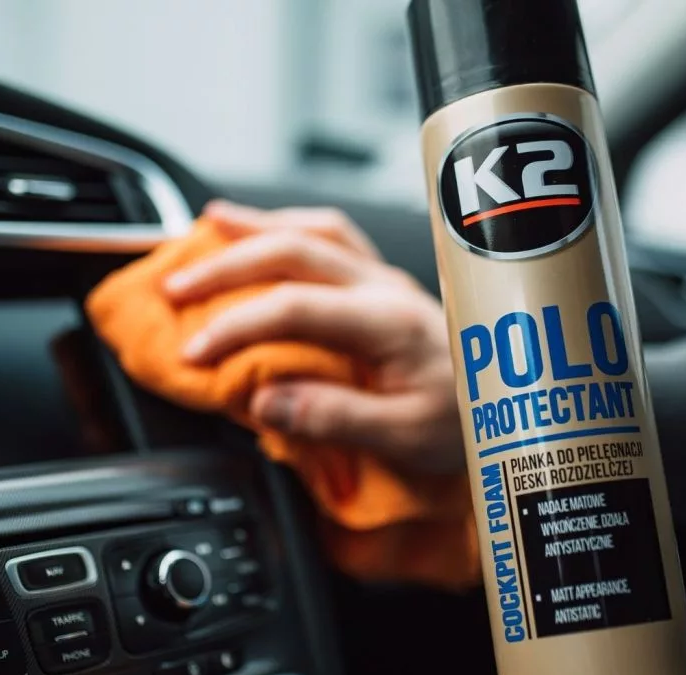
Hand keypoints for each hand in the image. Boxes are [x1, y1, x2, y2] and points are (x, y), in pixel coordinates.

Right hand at [163, 200, 464, 475]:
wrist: (510, 405)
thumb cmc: (464, 423)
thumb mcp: (403, 438)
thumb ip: (335, 418)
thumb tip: (265, 402)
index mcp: (389, 324)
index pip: (295, 308)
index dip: (236, 327)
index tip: (192, 353)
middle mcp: (386, 288)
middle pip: (295, 251)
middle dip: (227, 265)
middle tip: (176, 286)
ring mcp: (387, 279)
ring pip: (316, 231)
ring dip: (260, 227)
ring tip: (211, 225)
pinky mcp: (386, 284)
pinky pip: (335, 238)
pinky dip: (293, 229)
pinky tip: (271, 233)